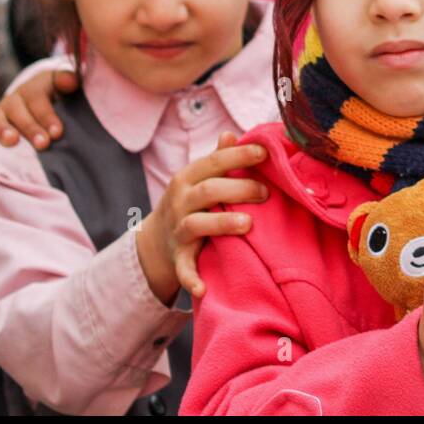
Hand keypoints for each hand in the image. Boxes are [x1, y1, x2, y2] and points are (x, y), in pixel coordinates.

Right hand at [0, 68, 80, 150]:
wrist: (43, 100)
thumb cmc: (58, 100)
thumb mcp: (64, 88)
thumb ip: (67, 81)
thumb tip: (70, 82)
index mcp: (33, 88)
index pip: (37, 98)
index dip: (46, 115)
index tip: (57, 133)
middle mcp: (14, 100)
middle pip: (16, 109)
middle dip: (29, 127)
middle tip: (43, 143)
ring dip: (1, 129)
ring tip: (12, 142)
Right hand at [135, 132, 269, 302]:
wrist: (156, 241)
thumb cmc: (191, 202)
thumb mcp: (199, 178)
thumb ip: (218, 159)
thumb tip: (230, 134)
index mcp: (188, 177)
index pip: (215, 162)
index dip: (239, 155)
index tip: (265, 152)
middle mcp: (181, 201)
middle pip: (209, 190)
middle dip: (239, 188)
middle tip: (267, 192)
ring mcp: (178, 229)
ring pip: (198, 224)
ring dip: (222, 223)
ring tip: (248, 224)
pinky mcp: (179, 256)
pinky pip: (184, 268)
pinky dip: (192, 279)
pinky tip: (203, 289)